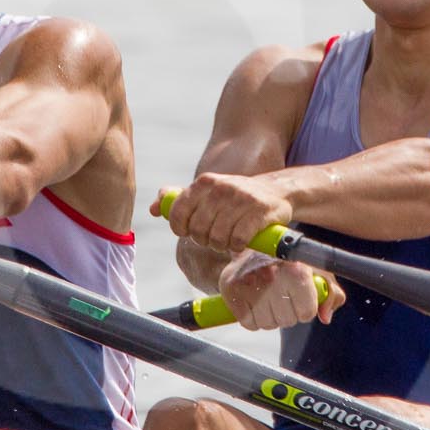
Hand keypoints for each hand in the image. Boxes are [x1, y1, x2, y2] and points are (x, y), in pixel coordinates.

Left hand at [155, 172, 293, 253]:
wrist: (276, 191)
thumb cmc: (235, 197)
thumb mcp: (207, 192)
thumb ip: (179, 200)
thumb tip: (153, 209)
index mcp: (204, 183)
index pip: (177, 213)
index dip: (182, 229)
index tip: (190, 231)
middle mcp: (221, 188)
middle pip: (198, 231)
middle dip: (205, 240)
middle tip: (215, 237)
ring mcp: (241, 199)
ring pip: (218, 238)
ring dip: (222, 245)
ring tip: (229, 239)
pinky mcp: (259, 213)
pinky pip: (237, 241)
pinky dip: (238, 246)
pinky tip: (242, 241)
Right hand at [217, 252, 344, 330]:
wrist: (258, 241)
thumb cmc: (291, 260)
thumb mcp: (317, 270)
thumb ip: (330, 293)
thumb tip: (325, 316)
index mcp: (298, 273)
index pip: (307, 314)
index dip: (305, 309)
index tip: (301, 298)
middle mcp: (274, 277)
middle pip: (287, 321)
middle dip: (287, 313)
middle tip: (282, 296)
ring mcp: (250, 283)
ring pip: (267, 324)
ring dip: (270, 317)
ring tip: (268, 298)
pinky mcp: (231, 288)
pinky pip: (248, 323)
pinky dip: (252, 318)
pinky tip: (255, 302)